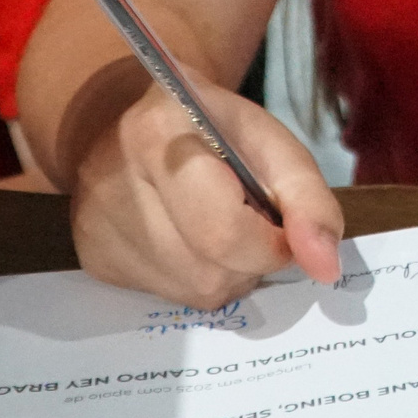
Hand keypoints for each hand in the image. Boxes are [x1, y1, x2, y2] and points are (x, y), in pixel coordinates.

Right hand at [69, 75, 343, 308]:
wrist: (137, 121)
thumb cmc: (213, 128)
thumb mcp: (270, 141)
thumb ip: (307, 198)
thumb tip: (325, 267)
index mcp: (156, 132)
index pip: (224, 229)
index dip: (272, 243)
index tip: (287, 229)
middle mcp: (111, 180)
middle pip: (210, 271)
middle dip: (251, 259)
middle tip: (252, 221)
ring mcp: (94, 225)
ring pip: (194, 291)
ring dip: (226, 271)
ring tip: (216, 224)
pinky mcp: (92, 258)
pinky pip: (170, 296)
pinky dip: (194, 276)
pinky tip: (184, 237)